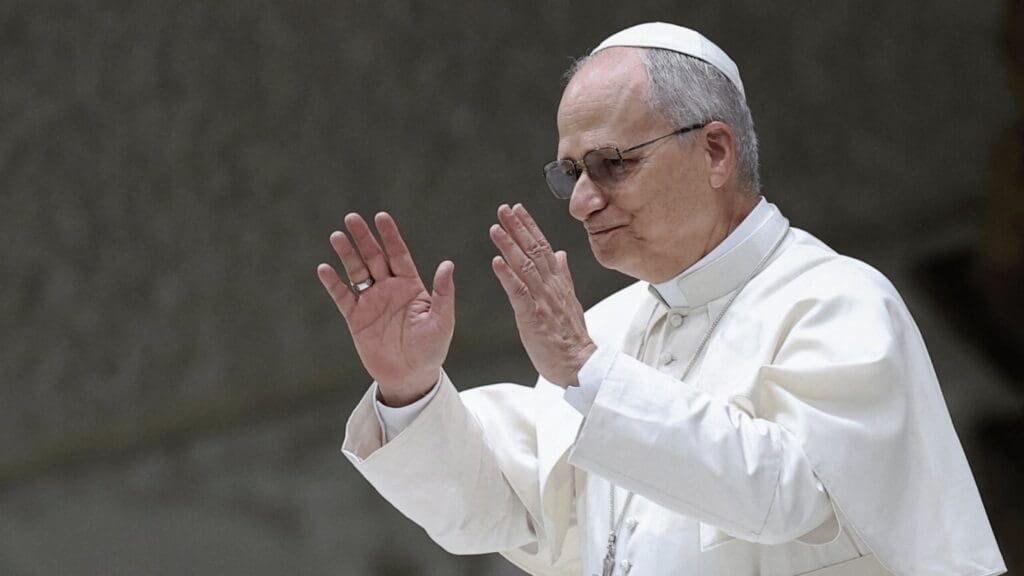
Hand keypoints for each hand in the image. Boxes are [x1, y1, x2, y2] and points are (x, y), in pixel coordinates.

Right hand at [317, 212, 454, 406]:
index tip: (381, 217)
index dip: (390, 236)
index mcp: (411, 286)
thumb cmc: (431, 349)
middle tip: (352, 218)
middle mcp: (389, 289)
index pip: (399, 254)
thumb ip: (443, 292)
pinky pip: (342, 297)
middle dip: (364, 238)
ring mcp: (371, 302)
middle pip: (374, 258)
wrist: (410, 376)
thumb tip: (448, 264)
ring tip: (337, 236)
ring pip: (357, 272)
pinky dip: (333, 283)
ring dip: (347, 254)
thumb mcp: (442, 320)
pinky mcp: (356, 318)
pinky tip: (324, 268)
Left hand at [490, 204, 595, 387]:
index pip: (544, 248)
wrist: (581, 364)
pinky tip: (496, 263)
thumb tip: (560, 254)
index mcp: (558, 283)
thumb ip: (564, 276)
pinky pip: (519, 293)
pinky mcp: (534, 317)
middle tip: (503, 209)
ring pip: (525, 267)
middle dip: (518, 228)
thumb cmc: (572, 337)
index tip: (518, 210)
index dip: (530, 227)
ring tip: (496, 229)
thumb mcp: (570, 300)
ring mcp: (543, 301)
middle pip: (534, 251)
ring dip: (509, 246)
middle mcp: (551, 287)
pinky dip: (508, 277)